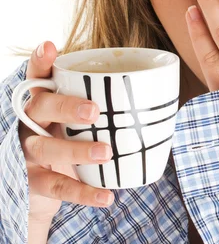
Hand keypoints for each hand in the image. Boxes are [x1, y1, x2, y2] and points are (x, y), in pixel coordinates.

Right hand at [18, 41, 113, 222]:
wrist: (45, 187)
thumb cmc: (73, 140)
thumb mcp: (82, 120)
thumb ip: (107, 105)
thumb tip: (164, 94)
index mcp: (44, 102)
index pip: (38, 78)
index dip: (40, 62)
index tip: (49, 46)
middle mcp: (31, 123)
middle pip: (41, 108)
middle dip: (66, 107)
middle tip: (94, 111)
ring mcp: (29, 152)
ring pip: (46, 147)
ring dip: (77, 150)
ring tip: (106, 152)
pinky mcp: (33, 182)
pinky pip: (57, 187)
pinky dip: (84, 193)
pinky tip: (107, 197)